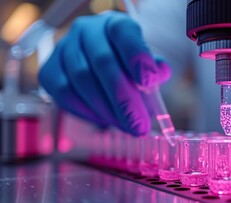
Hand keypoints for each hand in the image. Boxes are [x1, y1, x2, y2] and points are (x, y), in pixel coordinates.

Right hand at [39, 11, 170, 135]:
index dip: (136, 57)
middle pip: (102, 63)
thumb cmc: (131, 68)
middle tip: (139, 125)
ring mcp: (64, 49)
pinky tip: (105, 120)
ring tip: (126, 126)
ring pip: (82, 81)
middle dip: (124, 99)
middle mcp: (87, 31)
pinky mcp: (49, 70)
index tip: (149, 82)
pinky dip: (87, 112)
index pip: (124, 33)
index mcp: (116, 24)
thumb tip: (158, 76)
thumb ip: (157, 71)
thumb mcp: (149, 65)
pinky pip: (65, 95)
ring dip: (107, 110)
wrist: (106, 67)